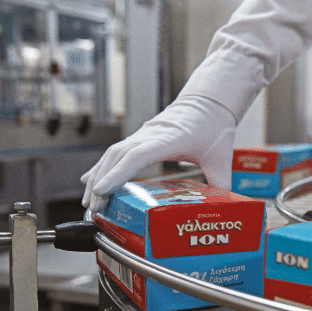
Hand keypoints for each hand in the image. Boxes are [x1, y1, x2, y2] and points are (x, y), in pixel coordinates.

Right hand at [81, 96, 235, 211]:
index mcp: (168, 139)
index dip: (117, 174)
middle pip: (118, 158)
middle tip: (96, 208)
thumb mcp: (221, 156)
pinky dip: (103, 167)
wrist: (209, 102)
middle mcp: (150, 135)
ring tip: (90, 202)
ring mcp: (143, 135)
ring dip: (99, 176)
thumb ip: (220, 181)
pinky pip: (117, 152)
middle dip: (102, 183)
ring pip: (113, 154)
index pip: (137, 156)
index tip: (101, 190)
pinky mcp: (141, 137)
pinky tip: (91, 181)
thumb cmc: (214, 125)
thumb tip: (221, 206)